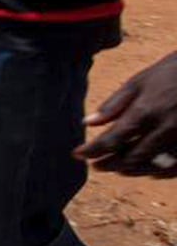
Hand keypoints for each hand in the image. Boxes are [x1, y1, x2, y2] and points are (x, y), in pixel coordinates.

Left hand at [76, 52, 176, 177]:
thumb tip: (88, 123)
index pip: (112, 139)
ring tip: (116, 168)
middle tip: (95, 165)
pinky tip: (147, 171)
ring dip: (131, 170)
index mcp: (145, 111)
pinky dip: (159, 172)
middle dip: (109, 163)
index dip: (93, 150)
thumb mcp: (138, 82)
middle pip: (130, 157)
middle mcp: (163, 129)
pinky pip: (174, 167)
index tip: (78, 154)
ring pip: (152, 165)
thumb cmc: (169, 73)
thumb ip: (113, 105)